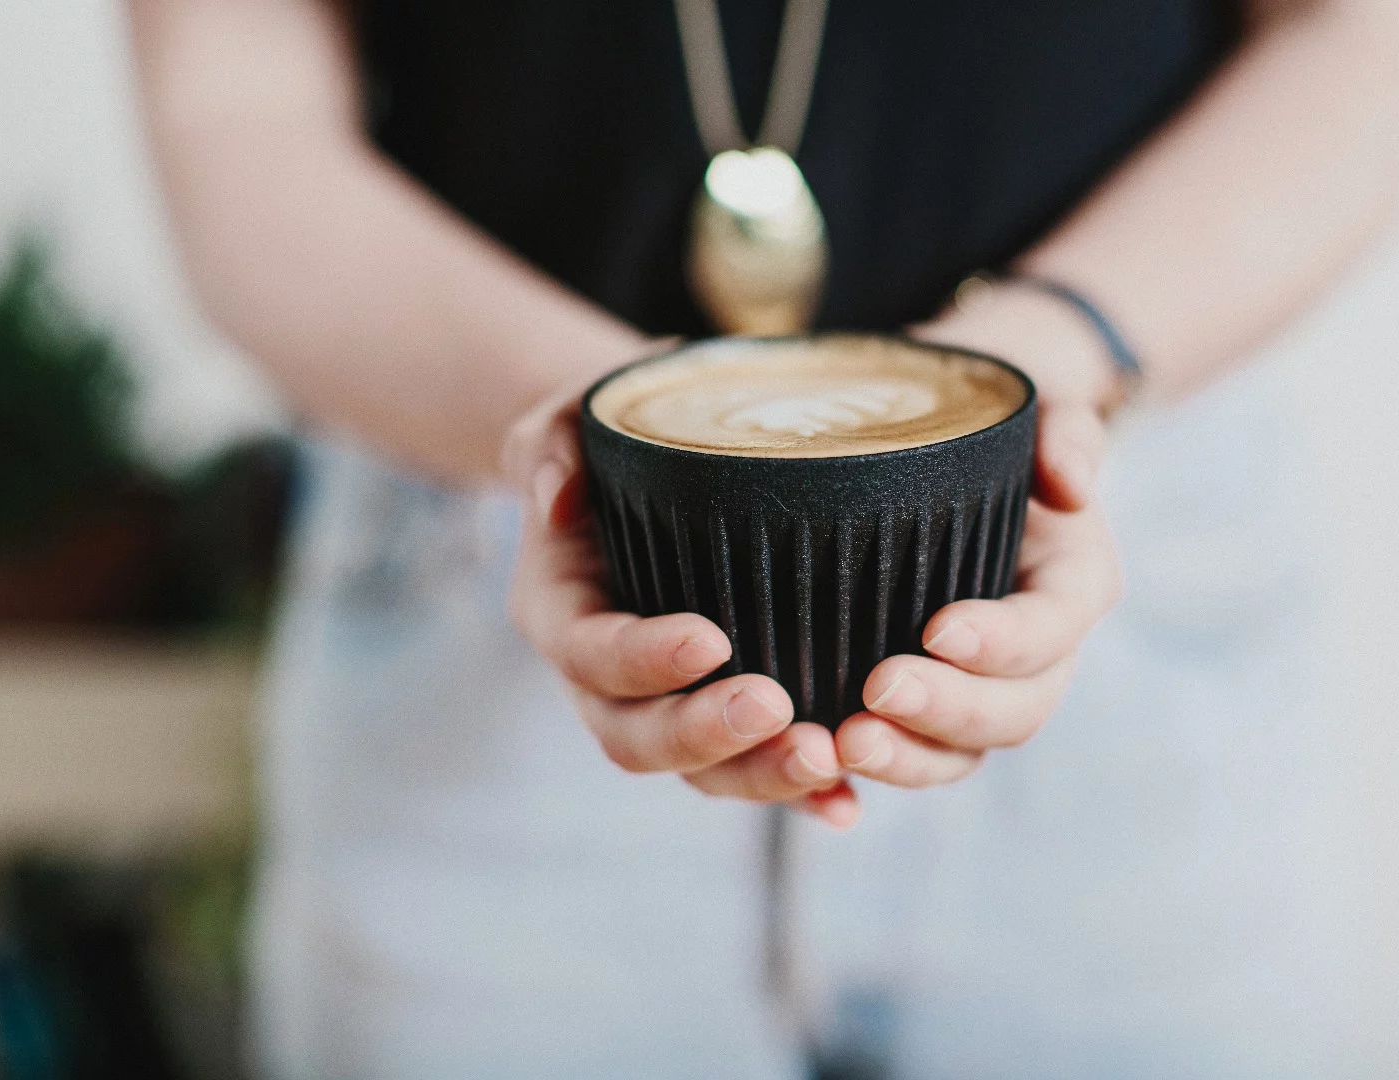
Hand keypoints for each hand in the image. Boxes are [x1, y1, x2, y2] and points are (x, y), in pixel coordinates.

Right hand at [503, 389, 861, 828]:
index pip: (590, 654)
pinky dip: (798, 798)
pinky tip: (846, 805)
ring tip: (827, 759)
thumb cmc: (614, 435)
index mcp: (560, 609)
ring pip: (699, 771)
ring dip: (760, 778)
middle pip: (637, 738)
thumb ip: (552, 444)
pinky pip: (754, 771)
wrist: (651, 472)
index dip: (643, 660)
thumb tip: (557, 499)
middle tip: (777, 708)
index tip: (712, 638)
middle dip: (705, 735)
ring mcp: (664, 708)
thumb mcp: (571, 417)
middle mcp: (603, 679)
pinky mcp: (721, 720)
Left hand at [827, 283, 1125, 787]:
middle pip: (1012, 712)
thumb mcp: (1035, 406)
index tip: (938, 628)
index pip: (1050, 629)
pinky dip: (867, 781)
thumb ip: (1065, 431)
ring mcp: (979, 690)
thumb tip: (1072, 481)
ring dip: (905, 760)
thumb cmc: (986, 425)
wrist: (944, 447)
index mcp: (1071, 585)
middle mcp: (1036, 653)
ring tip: (838, 744)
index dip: (1004, 642)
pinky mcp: (920, 708)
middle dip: (947, 712)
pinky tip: (821, 786)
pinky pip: (905, 758)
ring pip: (958, 752)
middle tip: (875, 692)